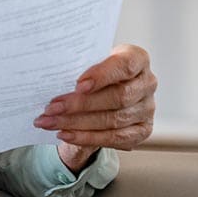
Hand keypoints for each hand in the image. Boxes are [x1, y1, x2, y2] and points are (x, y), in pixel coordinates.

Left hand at [34, 44, 156, 172]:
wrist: (103, 90)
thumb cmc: (94, 71)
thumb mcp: (88, 61)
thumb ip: (78, 67)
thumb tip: (52, 80)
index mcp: (137, 58)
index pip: (124, 65)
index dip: (102, 76)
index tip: (78, 85)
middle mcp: (147, 83)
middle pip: (117, 97)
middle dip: (80, 104)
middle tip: (51, 108)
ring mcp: (147, 108)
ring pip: (113, 120)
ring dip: (77, 123)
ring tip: (50, 122)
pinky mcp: (142, 130)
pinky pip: (114, 138)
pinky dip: (86, 137)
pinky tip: (65, 134)